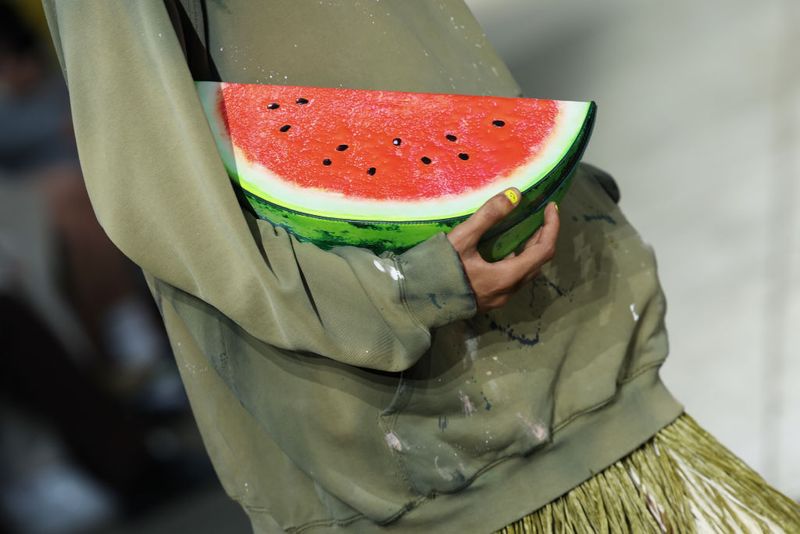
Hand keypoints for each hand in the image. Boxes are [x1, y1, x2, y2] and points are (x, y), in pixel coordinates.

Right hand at [447, 189, 559, 311]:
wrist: (415, 302)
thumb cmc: (438, 269)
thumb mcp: (463, 238)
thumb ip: (489, 216)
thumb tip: (514, 194)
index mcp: (508, 276)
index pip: (544, 250)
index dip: (552, 227)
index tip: (550, 207)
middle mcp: (509, 291)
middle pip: (538, 262)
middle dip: (542, 237)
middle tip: (539, 215)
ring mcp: (499, 298)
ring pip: (526, 272)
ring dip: (530, 250)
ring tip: (523, 229)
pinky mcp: (488, 300)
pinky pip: (512, 278)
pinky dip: (516, 260)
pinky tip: (503, 249)